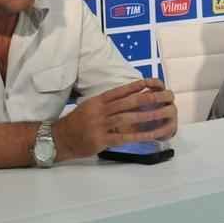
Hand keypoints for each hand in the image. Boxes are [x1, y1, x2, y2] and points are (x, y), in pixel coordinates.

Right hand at [53, 78, 177, 159]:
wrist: (59, 138)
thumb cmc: (76, 122)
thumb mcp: (89, 106)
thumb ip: (106, 103)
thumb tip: (128, 98)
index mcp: (97, 101)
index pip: (120, 91)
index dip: (136, 86)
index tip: (152, 82)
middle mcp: (100, 111)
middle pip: (127, 102)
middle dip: (148, 99)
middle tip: (164, 97)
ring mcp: (100, 125)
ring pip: (127, 118)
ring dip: (147, 116)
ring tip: (162, 114)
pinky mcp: (101, 140)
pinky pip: (124, 137)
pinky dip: (139, 135)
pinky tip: (151, 135)